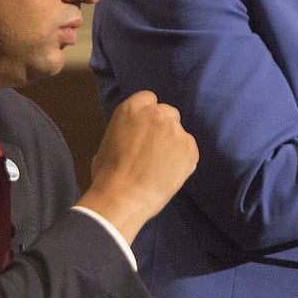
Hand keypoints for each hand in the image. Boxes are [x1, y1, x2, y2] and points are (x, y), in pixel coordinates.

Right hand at [81, 90, 198, 242]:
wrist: (121, 198)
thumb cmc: (108, 176)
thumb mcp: (108, 141)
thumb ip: (126, 130)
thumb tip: (132, 137)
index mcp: (131, 108)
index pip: (149, 99)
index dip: (148, 116)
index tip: (146, 129)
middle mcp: (156, 113)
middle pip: (168, 113)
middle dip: (163, 128)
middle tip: (154, 150)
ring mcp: (175, 130)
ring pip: (179, 133)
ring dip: (173, 145)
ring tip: (159, 167)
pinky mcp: (189, 148)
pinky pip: (189, 150)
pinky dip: (182, 161)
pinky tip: (168, 174)